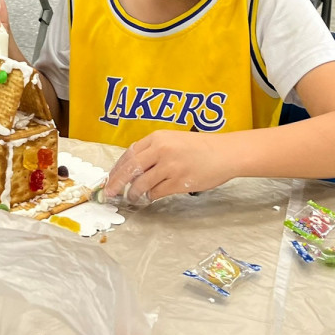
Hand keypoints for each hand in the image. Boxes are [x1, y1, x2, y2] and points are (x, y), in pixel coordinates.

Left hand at [103, 131, 234, 203]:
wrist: (224, 153)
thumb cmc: (199, 147)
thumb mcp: (173, 140)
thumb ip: (153, 150)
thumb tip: (131, 168)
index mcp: (157, 138)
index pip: (129, 154)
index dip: (117, 169)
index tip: (109, 179)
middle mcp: (161, 150)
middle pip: (130, 169)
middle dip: (117, 183)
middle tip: (110, 193)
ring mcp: (170, 166)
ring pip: (141, 183)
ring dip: (134, 192)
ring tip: (133, 197)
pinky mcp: (179, 182)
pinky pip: (156, 192)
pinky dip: (151, 196)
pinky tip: (151, 196)